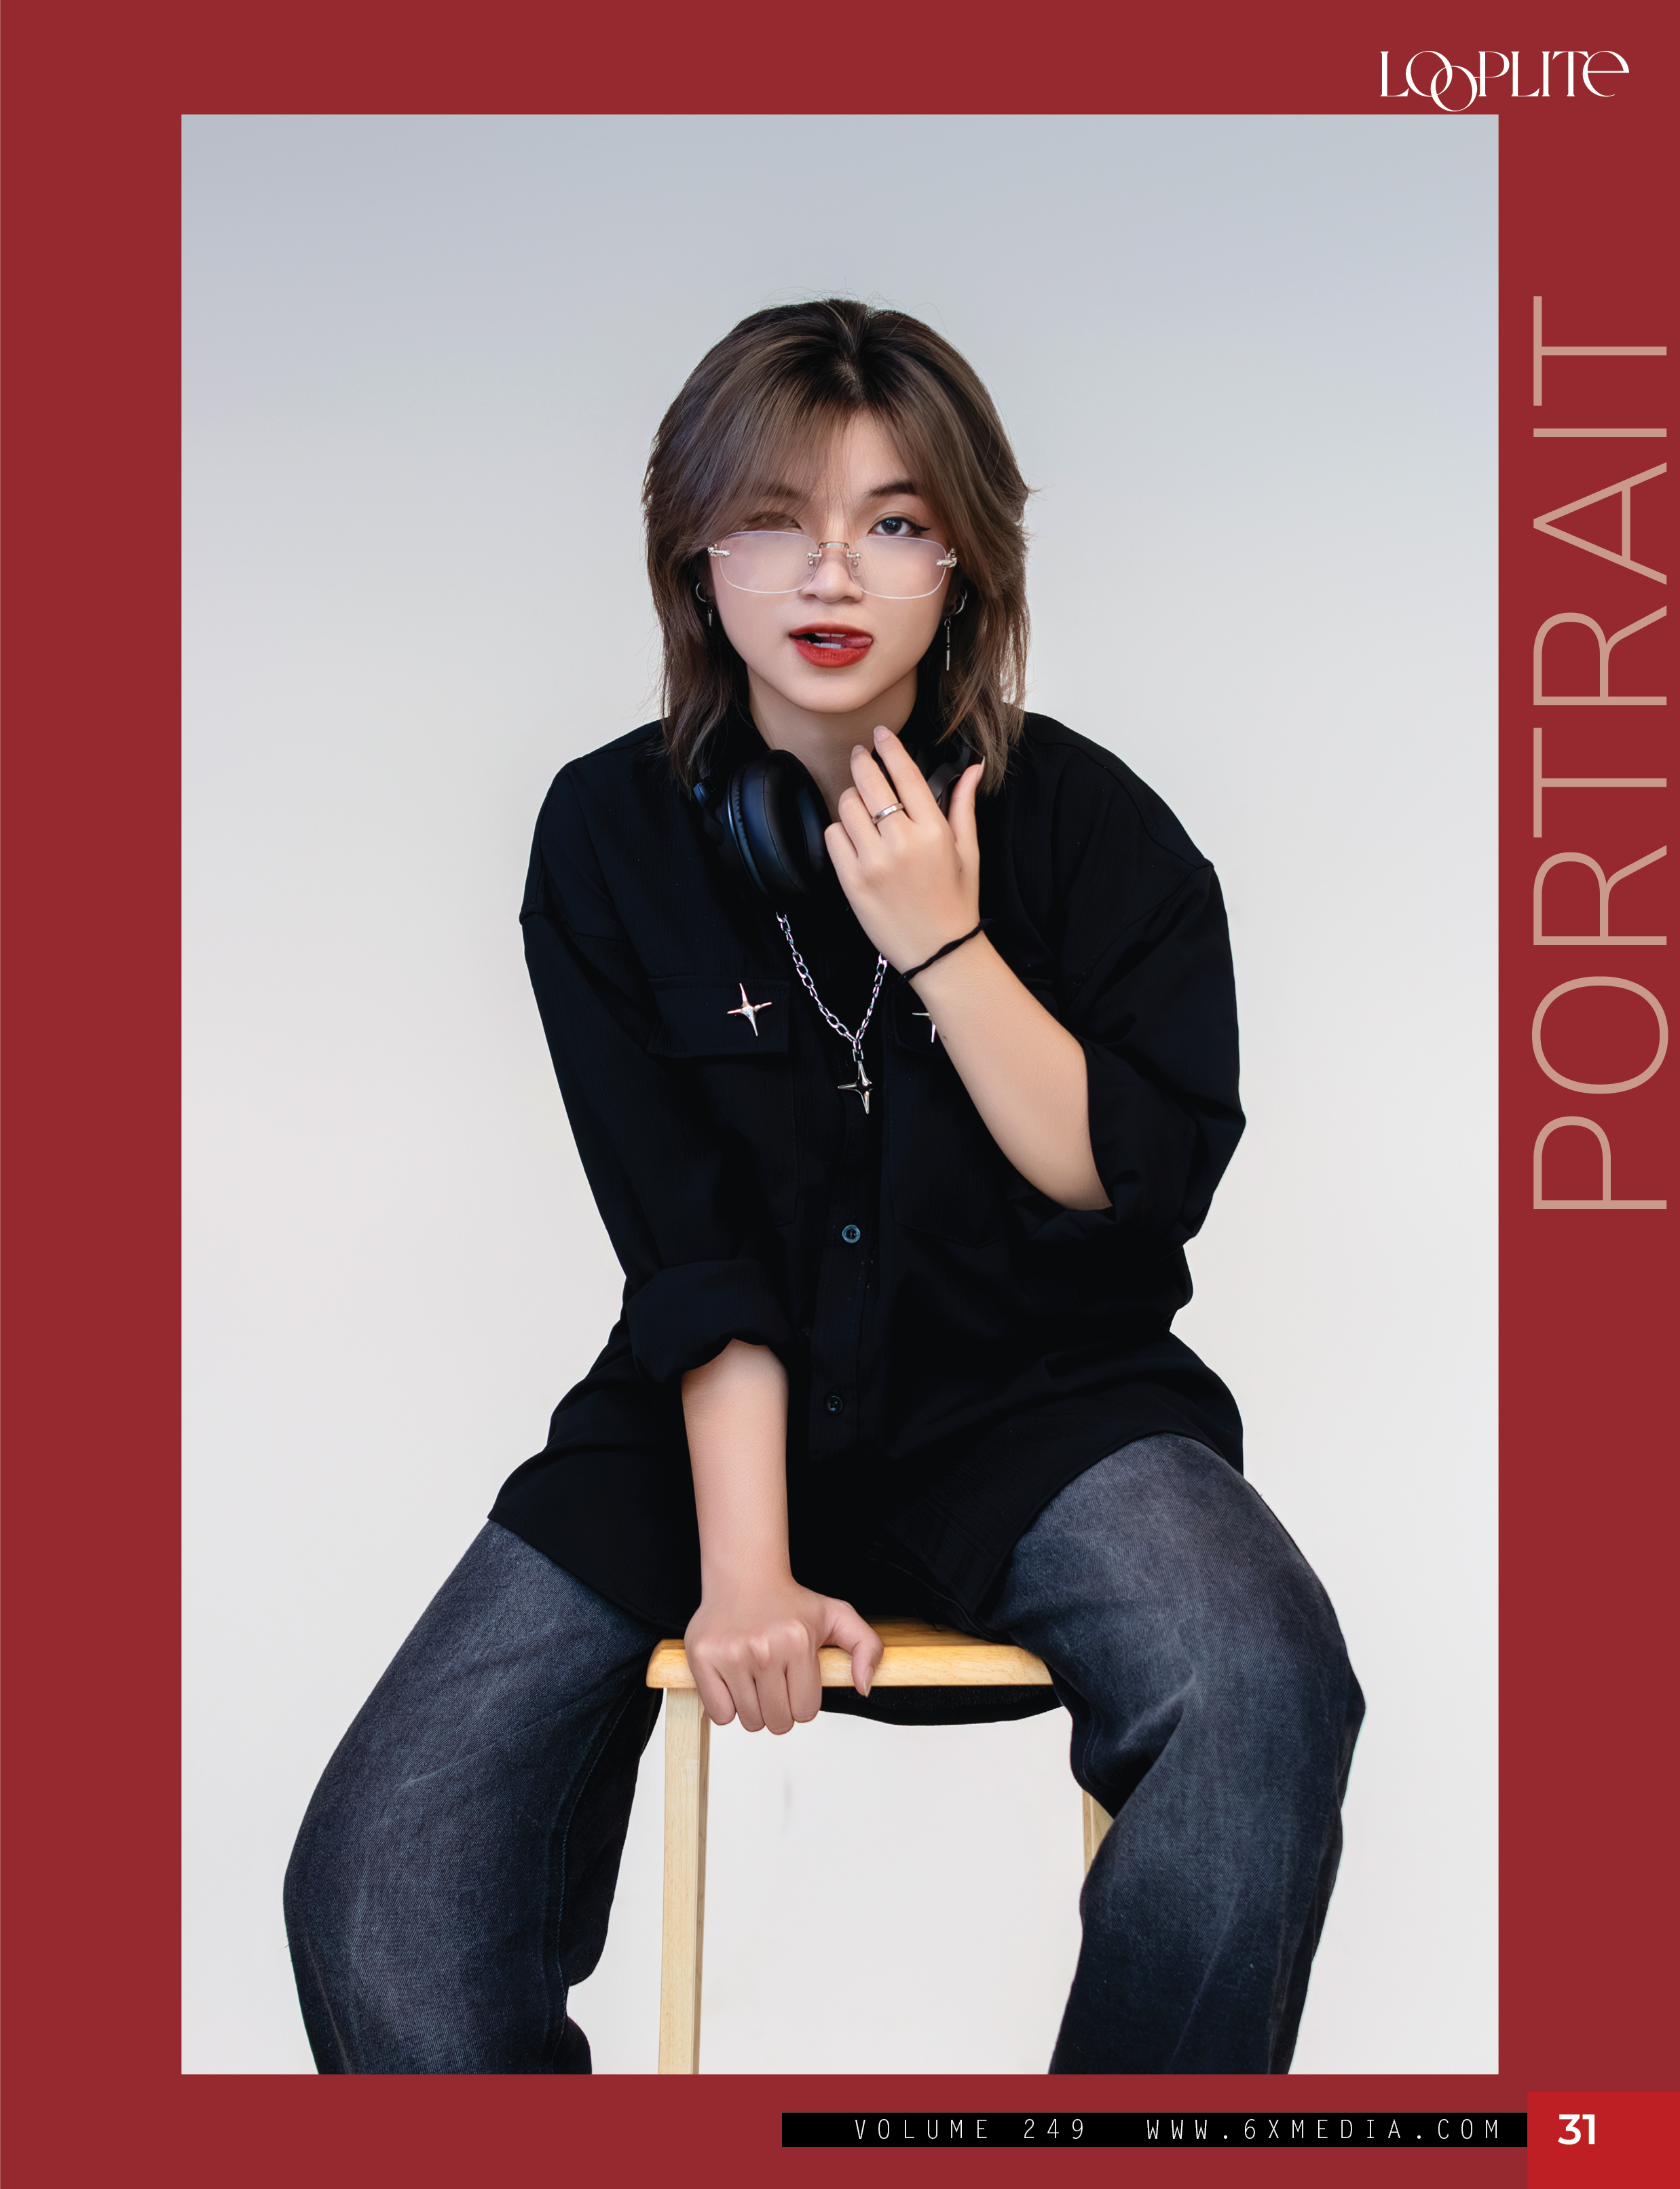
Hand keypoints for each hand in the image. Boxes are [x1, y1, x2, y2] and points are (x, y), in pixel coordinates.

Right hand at [684, 1574, 882, 1732]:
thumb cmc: (789, 1602)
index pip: (806, 1711)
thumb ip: (866, 1648)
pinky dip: (727, 1707)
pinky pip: (719, 1714)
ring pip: (749, 1721)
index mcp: (798, 1642)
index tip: (796, 1679)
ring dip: (755, 1708)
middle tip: (776, 1682)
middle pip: (778, 1722)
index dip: (803, 1701)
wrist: (744, 1576)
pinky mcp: (702, 1659)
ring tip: (756, 1678)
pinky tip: (735, 1681)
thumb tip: (863, 1686)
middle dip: (780, 1709)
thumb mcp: (838, 1616)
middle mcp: (764, 1649)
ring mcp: (730, 1654)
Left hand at [826, 725, 983, 973]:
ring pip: (847, 806)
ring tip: (861, 804)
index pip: (905, 775)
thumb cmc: (955, 901)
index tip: (880, 735)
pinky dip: (840, 830)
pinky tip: (853, 836)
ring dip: (852, 798)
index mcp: (933, 831)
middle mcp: (901, 843)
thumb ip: (963, 805)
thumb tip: (972, 767)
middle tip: (860, 756)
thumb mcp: (968, 850)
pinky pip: (833, 836)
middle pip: (869, 783)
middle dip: (862, 763)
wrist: (939, 952)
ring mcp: (872, 862)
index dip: (889, 748)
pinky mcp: (851, 881)